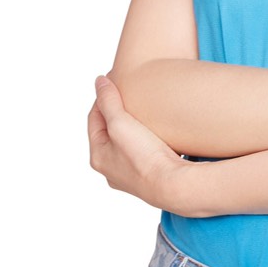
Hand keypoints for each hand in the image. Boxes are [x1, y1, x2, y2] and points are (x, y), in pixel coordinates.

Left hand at [88, 73, 189, 211]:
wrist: (173, 185)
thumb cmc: (144, 157)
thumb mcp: (120, 122)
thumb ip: (108, 101)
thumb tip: (99, 81)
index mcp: (98, 157)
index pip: (94, 119)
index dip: (102, 98)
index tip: (114, 83)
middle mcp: (111, 170)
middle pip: (109, 133)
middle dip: (117, 113)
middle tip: (129, 95)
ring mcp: (130, 176)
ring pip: (127, 144)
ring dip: (133, 128)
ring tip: (144, 112)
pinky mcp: (149, 177)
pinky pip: (143, 153)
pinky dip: (146, 140)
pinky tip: (158, 133)